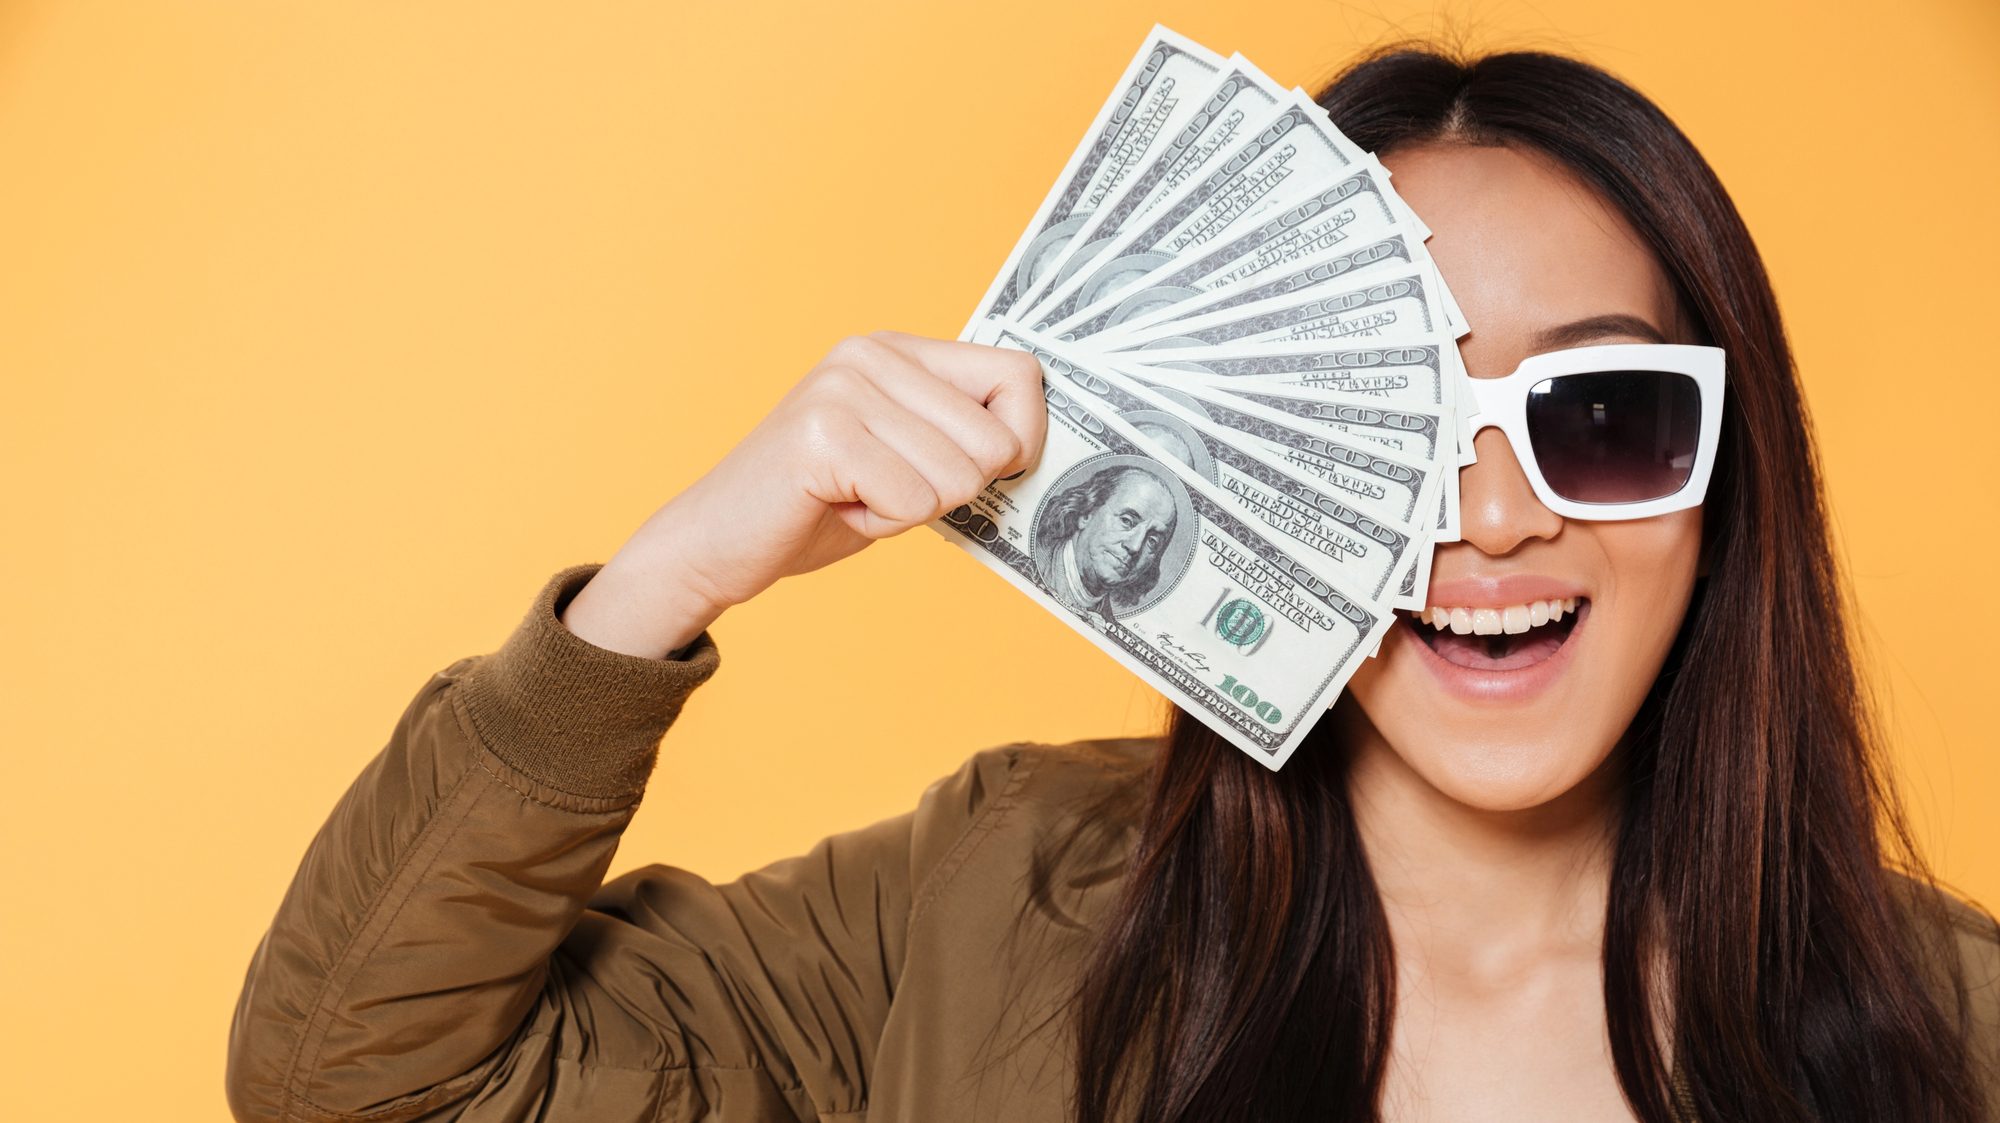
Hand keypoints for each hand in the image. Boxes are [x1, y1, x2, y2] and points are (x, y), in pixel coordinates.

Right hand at [567, 331, 1046, 656]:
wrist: (715, 543)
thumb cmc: (818, 508)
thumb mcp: (906, 459)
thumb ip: (962, 439)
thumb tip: (1038, 451)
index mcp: (897, 350)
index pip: (1020, 375)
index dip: (1024, 440)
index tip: (985, 475)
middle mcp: (871, 354)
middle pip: (998, 440)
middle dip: (954, 492)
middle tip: (884, 490)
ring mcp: (844, 388)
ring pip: (958, 478)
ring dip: (910, 512)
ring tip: (854, 498)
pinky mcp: (823, 434)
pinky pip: (914, 502)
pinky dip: (881, 526)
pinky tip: (835, 508)